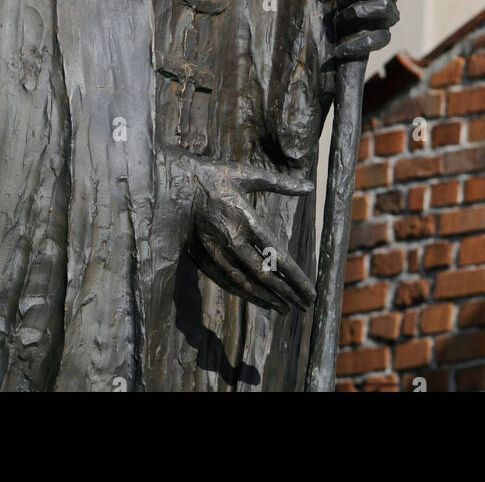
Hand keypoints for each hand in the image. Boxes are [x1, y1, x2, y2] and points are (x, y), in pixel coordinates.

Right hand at [184, 159, 315, 314]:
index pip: (278, 256)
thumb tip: (310, 186)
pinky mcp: (204, 258)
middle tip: (304, 307)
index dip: (296, 278)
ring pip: (247, 284)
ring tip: (286, 309)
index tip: (310, 292)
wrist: (174, 186)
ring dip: (268, 299)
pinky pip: (228, 282)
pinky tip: (258, 300)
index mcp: (246, 220)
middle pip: (266, 275)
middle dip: (288, 294)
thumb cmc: (213, 177)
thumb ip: (280, 183)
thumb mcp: (246, 174)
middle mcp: (233, 241)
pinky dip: (246, 294)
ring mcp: (217, 252)